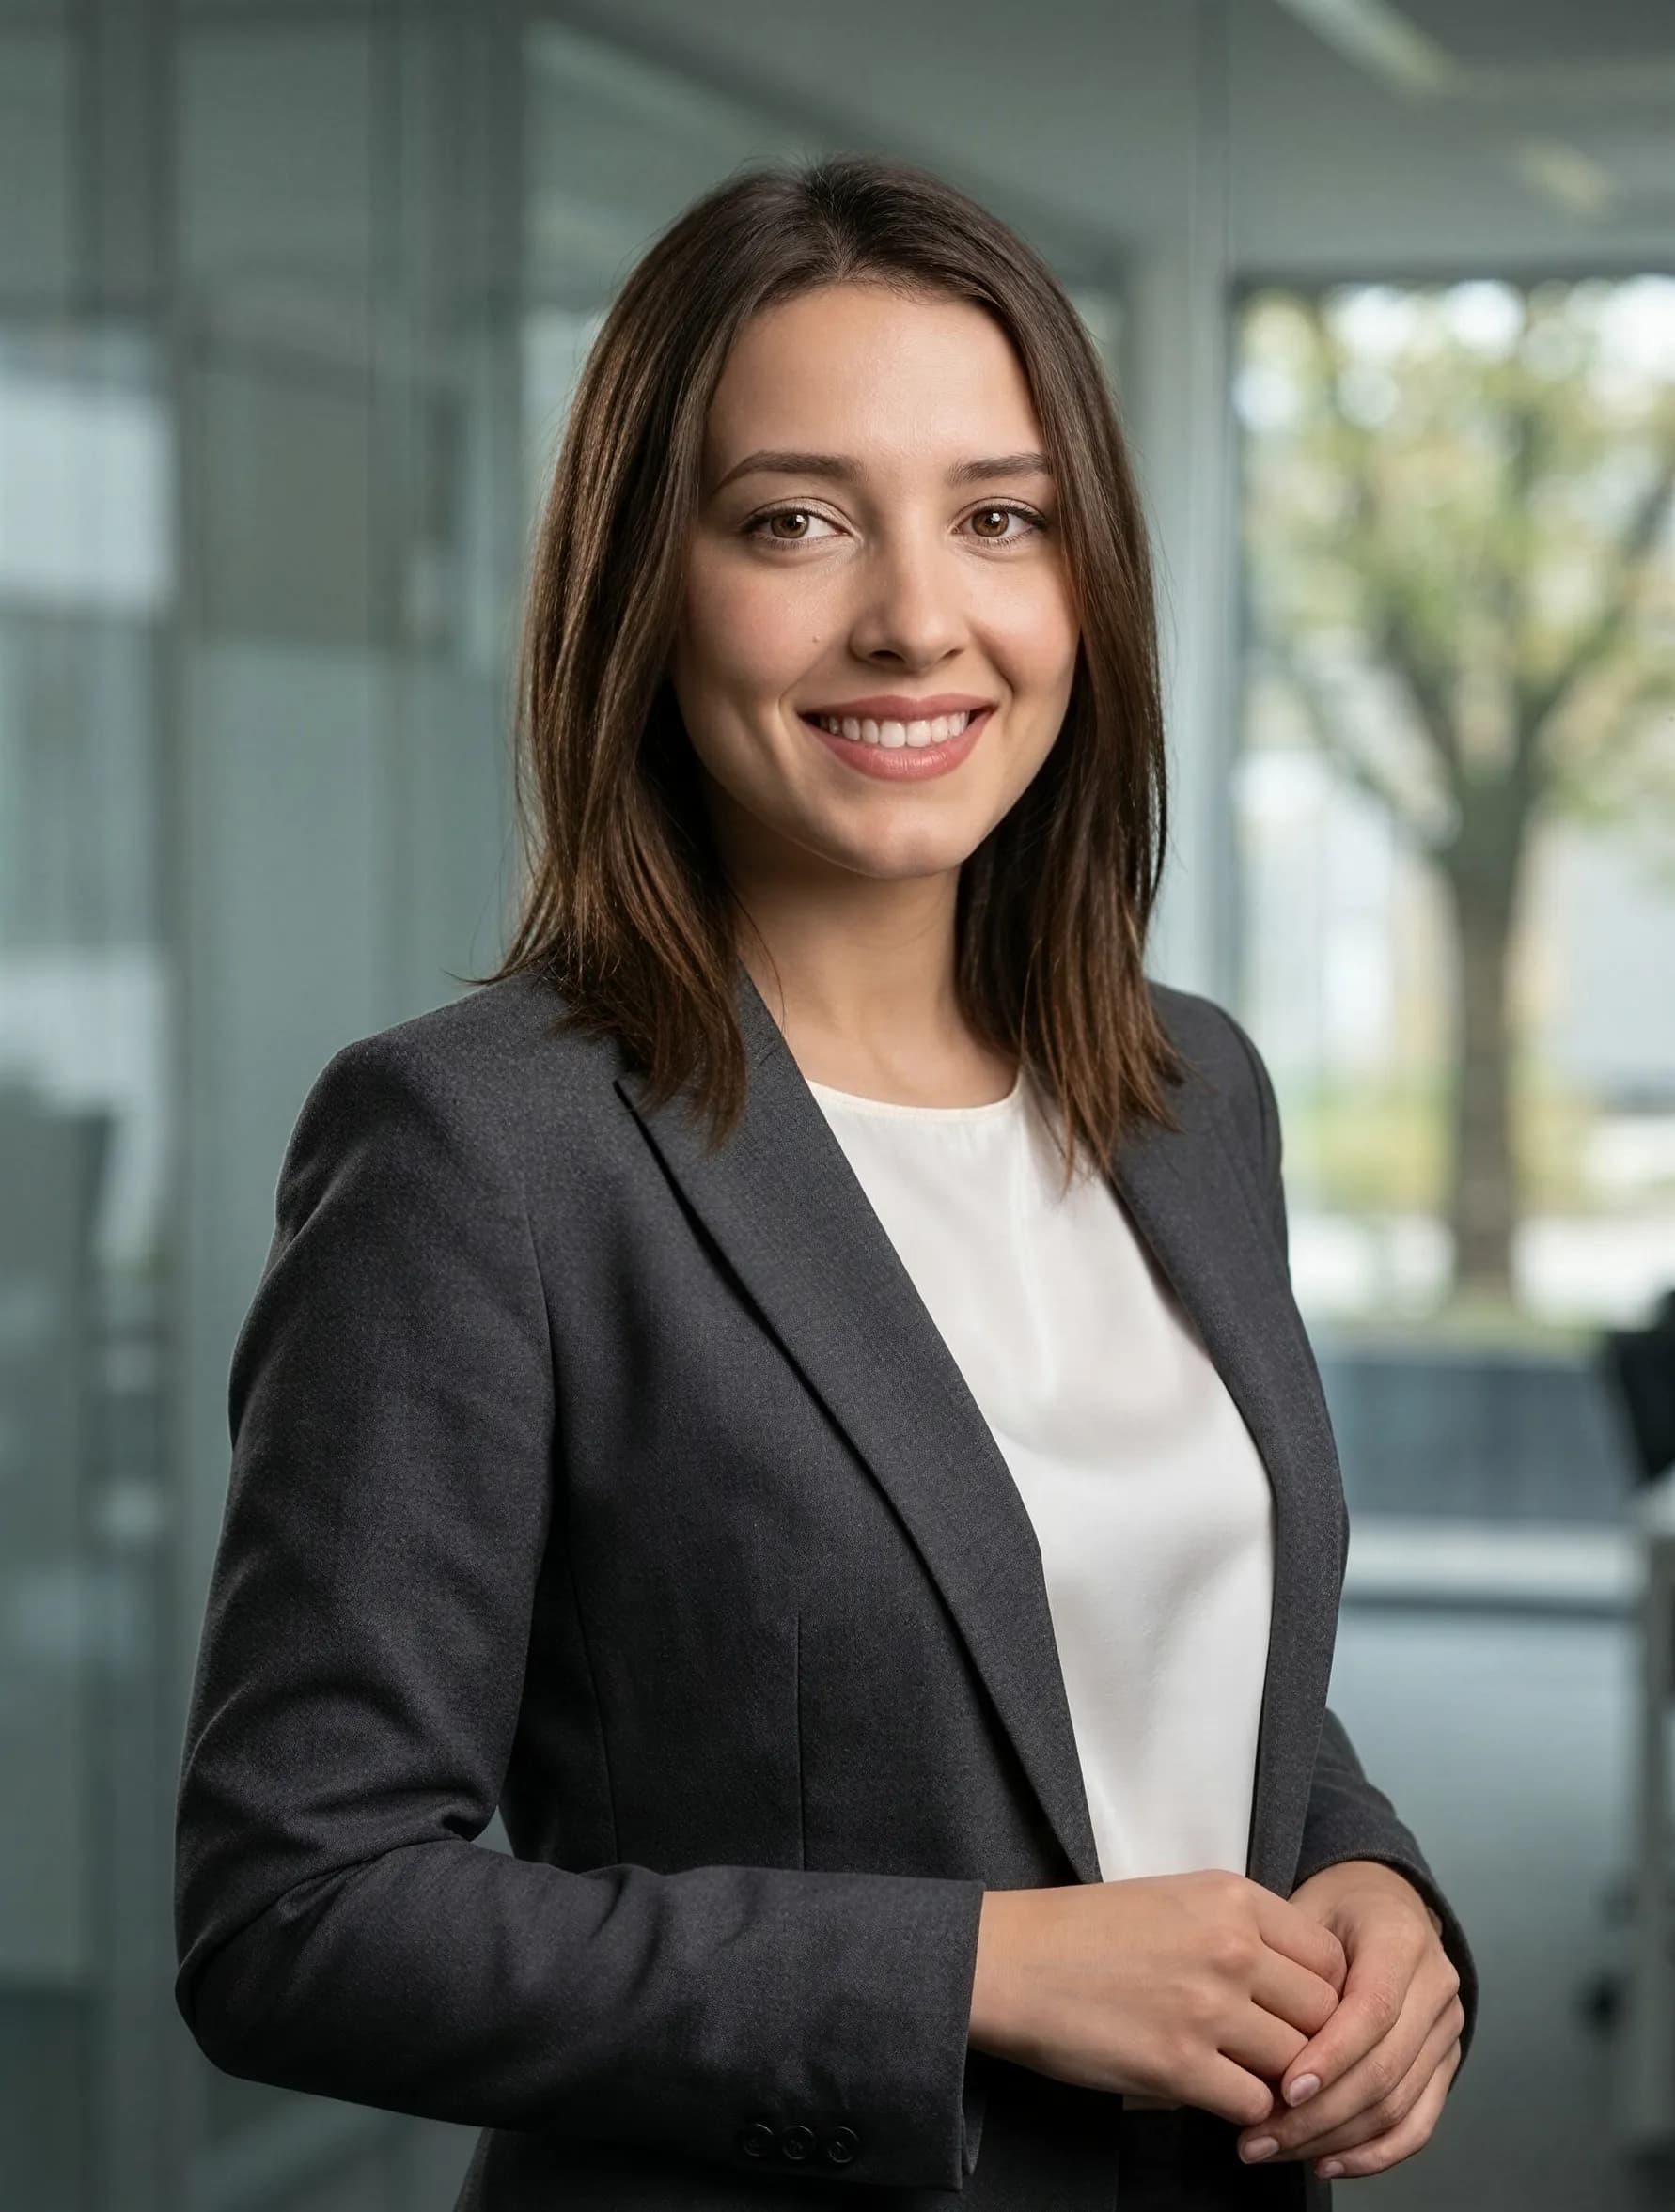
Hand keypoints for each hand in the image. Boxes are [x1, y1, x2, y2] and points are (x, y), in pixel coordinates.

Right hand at [968, 1868, 1347, 2126]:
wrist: (1010, 1961)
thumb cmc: (1085, 1931)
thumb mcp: (1174, 1898)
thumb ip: (1240, 1929)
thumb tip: (1297, 1986)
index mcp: (1231, 1897)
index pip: (1331, 1958)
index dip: (1326, 1995)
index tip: (1304, 2014)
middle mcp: (1230, 1947)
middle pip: (1325, 2014)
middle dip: (1312, 2043)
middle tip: (1286, 2057)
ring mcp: (1207, 2008)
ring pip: (1297, 2064)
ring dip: (1280, 2081)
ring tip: (1251, 2079)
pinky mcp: (1179, 2066)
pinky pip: (1254, 2105)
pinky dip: (1245, 2111)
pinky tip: (1218, 2096)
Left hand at [1234, 1860, 1463, 2182]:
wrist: (1382, 1903)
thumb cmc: (1332, 1909)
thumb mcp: (1304, 1910)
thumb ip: (1287, 1961)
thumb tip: (1249, 2027)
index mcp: (1401, 1938)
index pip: (1373, 2009)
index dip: (1331, 2056)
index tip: (1284, 2089)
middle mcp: (1437, 1986)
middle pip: (1387, 2069)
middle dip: (1322, 2114)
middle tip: (1262, 2136)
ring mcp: (1448, 2030)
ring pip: (1399, 2106)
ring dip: (1336, 2140)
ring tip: (1276, 2149)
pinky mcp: (1445, 2065)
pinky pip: (1418, 2125)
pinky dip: (1374, 2155)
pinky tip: (1327, 2163)